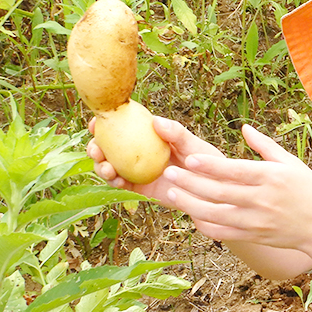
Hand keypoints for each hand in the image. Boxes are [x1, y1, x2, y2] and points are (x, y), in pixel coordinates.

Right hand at [87, 116, 223, 205]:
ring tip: (107, 168)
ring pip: (110, 167)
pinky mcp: (141, 190)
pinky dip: (115, 183)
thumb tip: (156, 121)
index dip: (104, 123)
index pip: (122, 125)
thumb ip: (178, 134)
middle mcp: (139, 153)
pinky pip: (122, 186)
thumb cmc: (208, 163)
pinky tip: (116, 180)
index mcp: (149, 136)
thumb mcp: (195, 146)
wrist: (216, 191)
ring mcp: (137, 172)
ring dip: (101, 166)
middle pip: (108, 148)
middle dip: (95, 147)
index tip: (96, 122)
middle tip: (96, 150)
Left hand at [158, 124, 311, 253]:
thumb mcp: (292, 163)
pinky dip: (204, 225)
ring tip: (172, 194)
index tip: (189, 158)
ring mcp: (257, 220)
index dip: (210, 165)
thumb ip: (265, 146)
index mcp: (272, 177)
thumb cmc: (308, 190)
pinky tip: (191, 215)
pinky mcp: (254, 235)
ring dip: (190, 204)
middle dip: (191, 182)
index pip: (235, 171)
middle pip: (220, 192)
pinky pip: (223, 232)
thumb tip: (243, 128)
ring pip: (216, 213)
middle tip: (169, 172)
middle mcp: (263, 199)